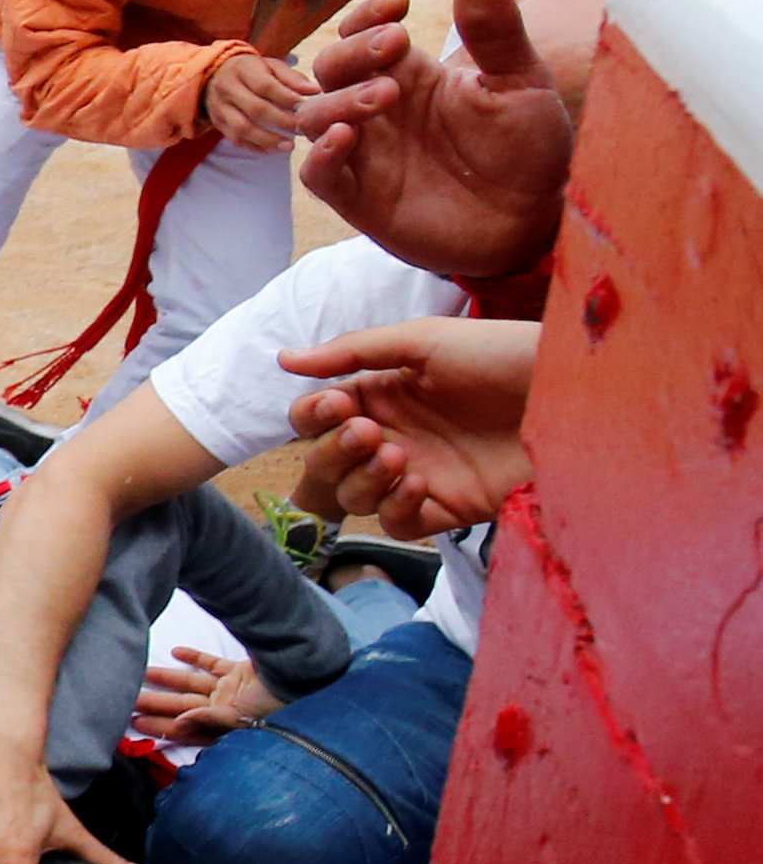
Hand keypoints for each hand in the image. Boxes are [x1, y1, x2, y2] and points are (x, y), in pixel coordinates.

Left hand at [132, 645, 282, 745]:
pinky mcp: (239, 671)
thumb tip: (179, 723)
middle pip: (180, 705)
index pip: (182, 727)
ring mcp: (230, 689)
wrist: (304, 678)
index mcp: (220, 725)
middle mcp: (222, 709)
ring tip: (143, 673)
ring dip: (168, 678)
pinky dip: (195, 657)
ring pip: (191, 684)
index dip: (158, 725)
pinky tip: (176, 651)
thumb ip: (208, 719)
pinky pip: (213, 664)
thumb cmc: (274, 704)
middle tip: (125, 696)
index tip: (132, 722)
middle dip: (154, 702)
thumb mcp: (239, 717)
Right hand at [204, 53, 315, 152]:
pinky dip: (257, 147)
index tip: (305, 107)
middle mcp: (227, 88)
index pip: (266, 86)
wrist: (213, 76)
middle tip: (302, 129)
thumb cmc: (251, 71)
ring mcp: (220, 108)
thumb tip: (315, 91)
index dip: (286, 98)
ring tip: (289, 146)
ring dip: (268, 139)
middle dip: (281, 121)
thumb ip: (292, 78)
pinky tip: (274, 150)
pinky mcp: (218, 124)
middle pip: (255, 108)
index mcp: (243, 69)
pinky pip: (236, 140)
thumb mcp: (270, 66)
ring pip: (242, 128)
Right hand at [280, 315, 539, 537]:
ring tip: (400, 456)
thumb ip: (354, 351)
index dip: (313, 416)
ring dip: (364, 479)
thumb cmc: (506, 355)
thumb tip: (285, 358)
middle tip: (370, 433)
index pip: (316, 417)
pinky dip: (396, 507)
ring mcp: (417, 474)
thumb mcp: (426, 340)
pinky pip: (395, 523)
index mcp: (382, 393)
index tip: (336, 406)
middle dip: (334, 451)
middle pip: (324, 462)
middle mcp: (393, 435)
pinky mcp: (446, 507)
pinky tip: (421, 482)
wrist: (577, 394)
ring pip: (353, 497)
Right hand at [293, 0, 571, 277]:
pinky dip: (321, 157)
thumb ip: (498, 34)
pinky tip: (344, 138)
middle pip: (329, 69)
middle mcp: (379, 112)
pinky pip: (318, 177)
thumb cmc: (527, 148)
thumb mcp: (522, 82)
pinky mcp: (360, 200)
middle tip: (395, 44)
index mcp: (411, 75)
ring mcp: (366, 156)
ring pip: (314, 117)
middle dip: (353, 51)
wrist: (534, 219)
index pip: (362, 33)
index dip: (367, 15)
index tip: (399, 3)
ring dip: (339, 99)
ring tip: (384, 95)